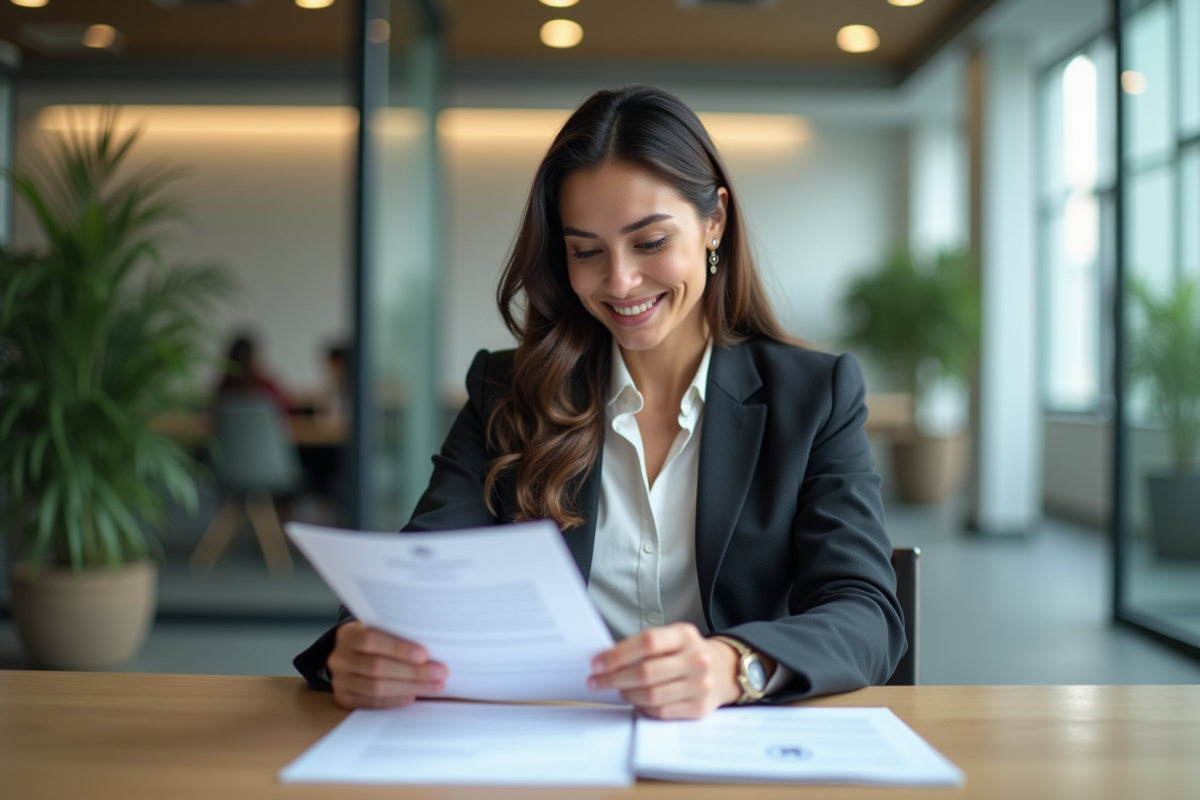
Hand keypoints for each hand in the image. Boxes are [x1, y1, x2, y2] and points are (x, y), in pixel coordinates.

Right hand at [327, 621, 447, 709]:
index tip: (425, 655)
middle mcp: (340, 658)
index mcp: (348, 635)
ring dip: (410, 687)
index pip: (371, 640)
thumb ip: (398, 635)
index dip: (398, 648)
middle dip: (413, 672)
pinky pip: (372, 702)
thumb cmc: (375, 641)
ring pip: (376, 687)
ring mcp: (340, 681)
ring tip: (434, 686)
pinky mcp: (345, 699)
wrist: (351, 656)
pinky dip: (395, 700)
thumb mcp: (381, 631)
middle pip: (377, 667)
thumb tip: (432, 649)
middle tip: (439, 673)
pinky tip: (413, 696)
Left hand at [587, 622, 741, 718]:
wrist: (724, 670)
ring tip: (619, 689)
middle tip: (597, 681)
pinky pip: (661, 712)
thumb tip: (605, 660)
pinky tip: (638, 701)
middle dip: (614, 678)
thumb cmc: (687, 653)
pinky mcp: (700, 707)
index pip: (647, 642)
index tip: (597, 663)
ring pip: (651, 695)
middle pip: (646, 673)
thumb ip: (644, 646)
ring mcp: (700, 685)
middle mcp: (696, 659)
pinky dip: (643, 708)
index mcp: (685, 635)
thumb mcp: (672, 638)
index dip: (618, 654)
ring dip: (627, 694)